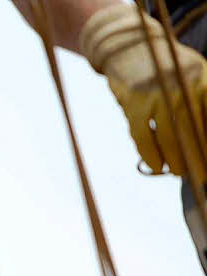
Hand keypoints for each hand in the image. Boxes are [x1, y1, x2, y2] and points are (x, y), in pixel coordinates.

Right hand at [80, 4, 206, 178]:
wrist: (129, 47)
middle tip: (201, 176)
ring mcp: (157, 94)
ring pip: (171, 137)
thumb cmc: (164, 68)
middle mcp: (183, 85)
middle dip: (198, 157)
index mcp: (202, 77)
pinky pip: (143, 137)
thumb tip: (203, 139)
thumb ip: (199, 100)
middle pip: (194, 130)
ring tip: (178, 173)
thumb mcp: (190, 75)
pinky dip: (150, 155)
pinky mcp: (134, 103)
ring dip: (175, 160)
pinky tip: (156, 167)